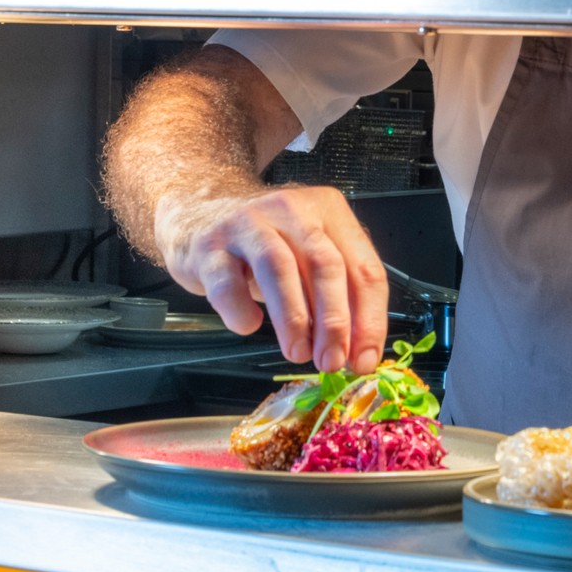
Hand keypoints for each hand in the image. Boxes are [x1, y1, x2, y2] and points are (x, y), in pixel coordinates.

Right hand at [157, 185, 387, 374]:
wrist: (202, 217)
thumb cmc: (268, 245)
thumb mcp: (311, 261)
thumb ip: (339, 298)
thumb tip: (357, 353)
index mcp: (330, 212)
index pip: (365, 268)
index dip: (369, 319)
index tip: (363, 359)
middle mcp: (292, 210)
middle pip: (326, 265)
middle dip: (334, 322)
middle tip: (331, 361)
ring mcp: (248, 223)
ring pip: (279, 268)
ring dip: (294, 319)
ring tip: (298, 353)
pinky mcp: (210, 245)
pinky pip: (227, 283)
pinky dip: (241, 310)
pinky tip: (248, 326)